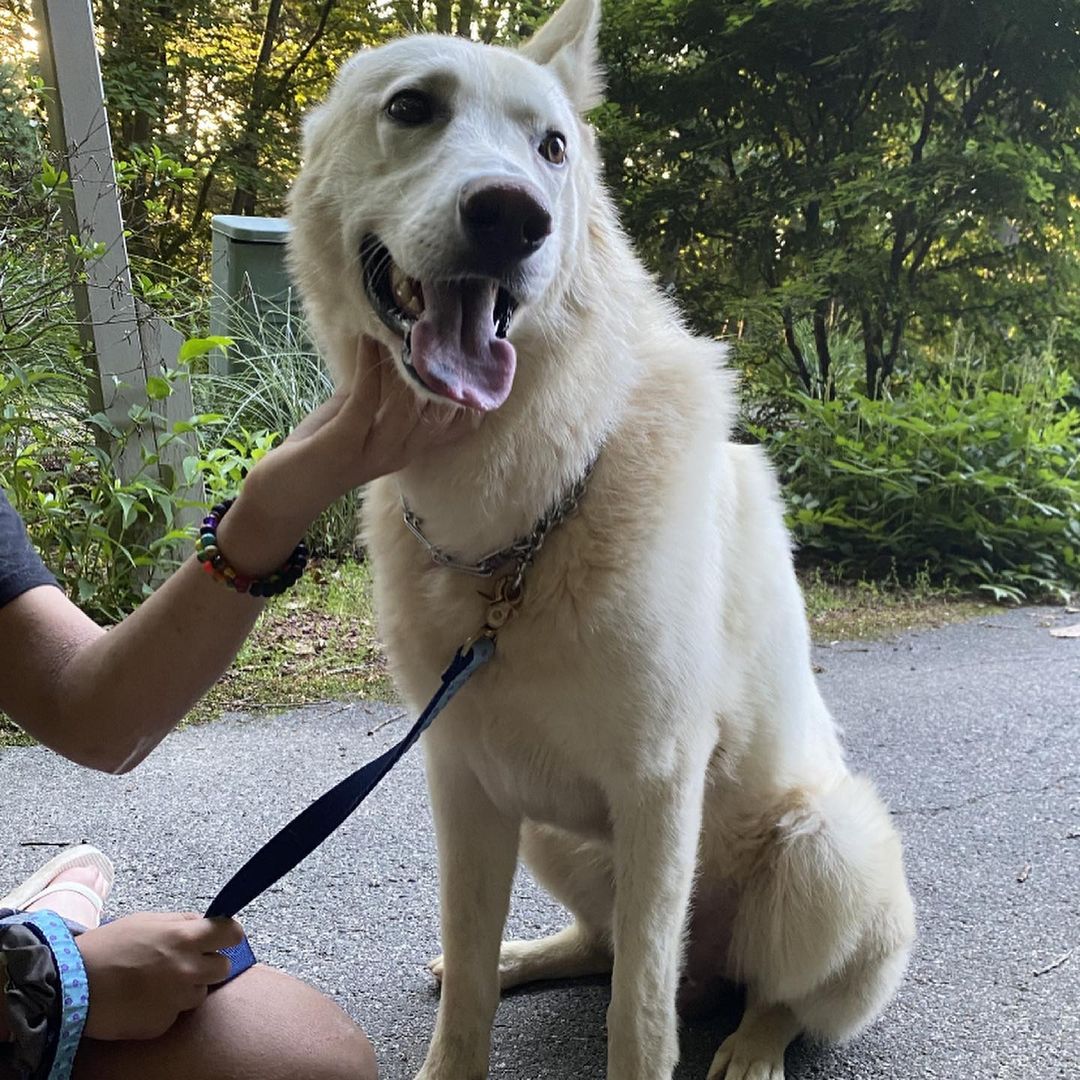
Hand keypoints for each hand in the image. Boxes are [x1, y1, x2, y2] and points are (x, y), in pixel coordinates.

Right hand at [75, 912, 242, 1039]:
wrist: (71, 985)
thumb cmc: (108, 947)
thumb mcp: (146, 921)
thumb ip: (180, 923)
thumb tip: (204, 923)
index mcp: (185, 938)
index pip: (232, 934)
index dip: (228, 935)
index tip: (223, 938)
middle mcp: (188, 969)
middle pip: (222, 968)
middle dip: (209, 964)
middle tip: (186, 962)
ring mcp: (177, 999)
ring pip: (199, 992)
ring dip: (186, 987)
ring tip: (155, 982)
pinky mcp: (162, 1023)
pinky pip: (175, 1013)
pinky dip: (165, 1007)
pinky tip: (143, 999)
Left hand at [216, 336, 479, 577]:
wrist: (284, 491)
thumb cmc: (321, 448)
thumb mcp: (359, 417)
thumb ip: (381, 392)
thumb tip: (393, 348)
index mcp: (409, 449)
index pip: (455, 427)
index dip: (472, 397)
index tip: (480, 362)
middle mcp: (399, 453)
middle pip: (438, 416)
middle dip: (444, 375)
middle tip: (444, 333)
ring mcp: (372, 452)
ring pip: (408, 410)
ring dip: (407, 368)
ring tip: (408, 332)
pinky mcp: (343, 444)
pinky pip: (364, 401)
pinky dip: (367, 368)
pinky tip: (368, 341)